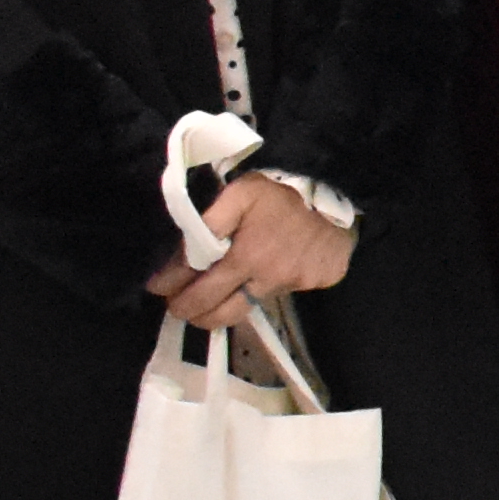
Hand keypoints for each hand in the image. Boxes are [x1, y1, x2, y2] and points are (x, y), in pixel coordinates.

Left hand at [148, 174, 352, 336]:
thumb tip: (175, 265)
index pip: (201, 292)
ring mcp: (295, 284)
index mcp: (246, 259)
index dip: (174, 294)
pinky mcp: (317, 282)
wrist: (339, 185)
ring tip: (211, 301)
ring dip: (225, 307)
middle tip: (180, 306)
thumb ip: (206, 226)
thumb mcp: (237, 196)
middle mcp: (269, 280)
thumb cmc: (280, 189)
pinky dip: (266, 289)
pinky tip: (263, 273)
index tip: (159, 290)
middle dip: (194, 313)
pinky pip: (283, 294)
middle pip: (222, 315)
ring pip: (250, 307)